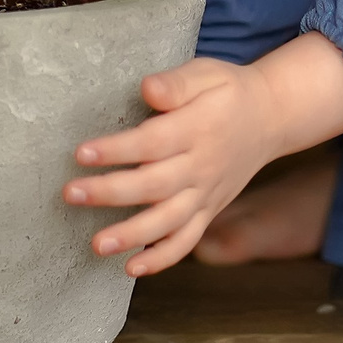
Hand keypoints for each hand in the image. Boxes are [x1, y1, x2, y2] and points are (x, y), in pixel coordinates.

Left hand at [63, 30, 342, 276]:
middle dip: (110, 193)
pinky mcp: (209, 211)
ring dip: (132, 235)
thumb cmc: (228, 92)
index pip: (153, 142)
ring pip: (168, 220)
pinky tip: (131, 268)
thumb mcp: (207, 74)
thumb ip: (177, 83)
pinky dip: (162, 258)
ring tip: (97, 245)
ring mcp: (206, 193)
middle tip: (71, 194)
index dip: (117, 150)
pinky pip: (187, 240)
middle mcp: (202, 165)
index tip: (82, 153)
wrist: (271, 117)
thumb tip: (148, 89)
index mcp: (198, 128)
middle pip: (154, 185)